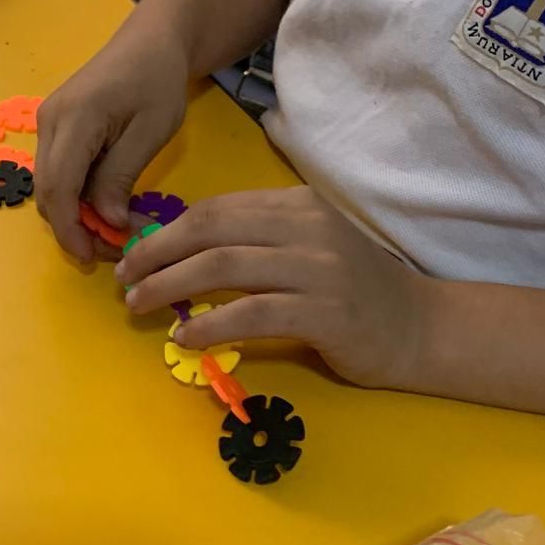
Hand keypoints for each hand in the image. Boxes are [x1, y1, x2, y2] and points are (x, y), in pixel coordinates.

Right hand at [36, 38, 189, 259]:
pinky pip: (57, 171)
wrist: (151, 41)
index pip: (59, 186)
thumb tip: (106, 222)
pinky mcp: (54, 126)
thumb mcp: (151, 131)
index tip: (91, 256)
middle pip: (47, 190)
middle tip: (109, 250)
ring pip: (50, 184)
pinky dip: (75, 195)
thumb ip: (122, 176)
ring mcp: (47, 122)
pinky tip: (103, 205)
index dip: (70, 228)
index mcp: (75, 118)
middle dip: (72, 227)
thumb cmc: (158, 80)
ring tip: (111, 231)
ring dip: (74, 213)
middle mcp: (49, 121)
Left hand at [115, 187, 430, 389]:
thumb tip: (181, 251)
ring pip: (222, 267)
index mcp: (297, 205)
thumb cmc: (356, 293)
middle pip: (210, 231)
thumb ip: (257, 241)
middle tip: (124, 278)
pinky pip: (250, 314)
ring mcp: (318, 268)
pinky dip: (209, 325)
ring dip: (169, 286)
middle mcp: (306, 227)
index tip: (134, 253)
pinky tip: (185, 339)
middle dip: (156, 253)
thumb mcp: (308, 248)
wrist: (421, 328)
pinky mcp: (324, 312)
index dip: (166, 230)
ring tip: (139, 306)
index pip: (216, 209)